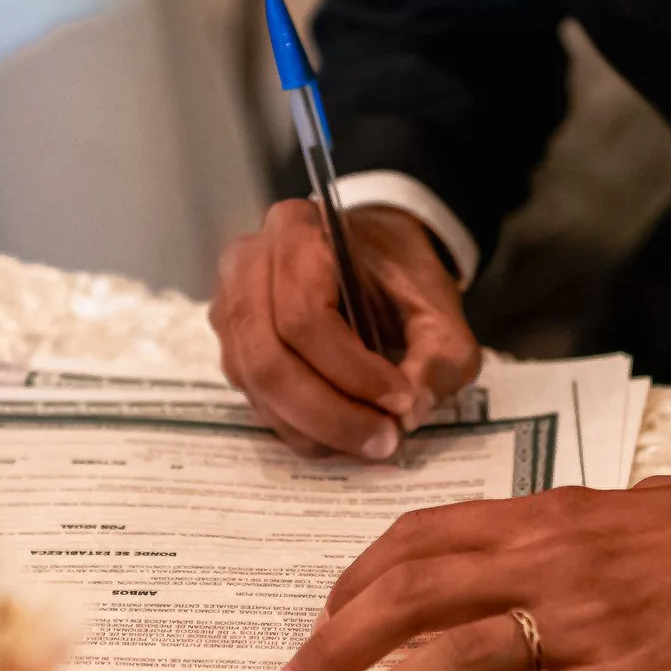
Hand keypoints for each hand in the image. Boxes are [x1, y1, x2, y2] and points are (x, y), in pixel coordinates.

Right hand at [211, 201, 480, 458]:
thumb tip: (407, 416)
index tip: (402, 400)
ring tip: (372, 440)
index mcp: (294, 230)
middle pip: (269, 361)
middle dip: (329, 414)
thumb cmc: (400, 270)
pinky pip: (257, 402)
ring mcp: (229, 309)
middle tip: (385, 439)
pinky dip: (302, 430)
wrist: (373, 252)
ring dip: (316, 429)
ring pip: (259, 388)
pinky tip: (346, 434)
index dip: (352, 371)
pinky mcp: (232, 347)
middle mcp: (246, 265)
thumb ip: (437, 356)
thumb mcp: (440, 305)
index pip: (304, 317)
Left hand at [267, 470, 670, 670]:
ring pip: (451, 652)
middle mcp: (548, 562)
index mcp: (544, 518)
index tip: (321, 621)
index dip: (356, 582)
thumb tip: (505, 571)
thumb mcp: (624, 514)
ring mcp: (583, 621)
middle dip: (335, 647)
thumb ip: (556, 539)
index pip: (418, 540)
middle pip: (409, 597)